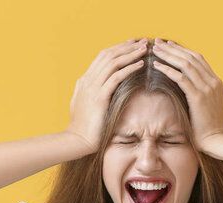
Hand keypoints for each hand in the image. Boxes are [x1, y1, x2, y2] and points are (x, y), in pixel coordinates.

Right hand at [66, 38, 147, 153]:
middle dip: (127, 46)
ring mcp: (92, 87)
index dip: (118, 48)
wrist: (77, 140)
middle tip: (143, 41)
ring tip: (145, 49)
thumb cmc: (83, 128)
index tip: (132, 43)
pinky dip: (129, 68)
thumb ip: (88, 94)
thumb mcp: (83, 106)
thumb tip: (94, 88)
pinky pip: (116, 77)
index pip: (102, 57)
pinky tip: (140, 64)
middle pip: (109, 55)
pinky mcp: (99, 97)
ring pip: (113, 63)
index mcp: (85, 81)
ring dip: (130, 54)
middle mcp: (88, 80)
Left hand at [151, 38, 222, 151]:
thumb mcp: (222, 107)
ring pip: (185, 64)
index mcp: (216, 82)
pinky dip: (168, 69)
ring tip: (154, 49)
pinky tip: (156, 65)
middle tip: (158, 42)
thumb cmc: (216, 129)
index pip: (198, 59)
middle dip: (173, 48)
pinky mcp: (198, 97)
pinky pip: (180, 78)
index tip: (169, 45)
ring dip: (168, 55)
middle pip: (190, 57)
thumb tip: (219, 87)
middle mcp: (212, 82)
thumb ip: (220, 95)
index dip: (183, 50)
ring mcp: (206, 88)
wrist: (218, 142)